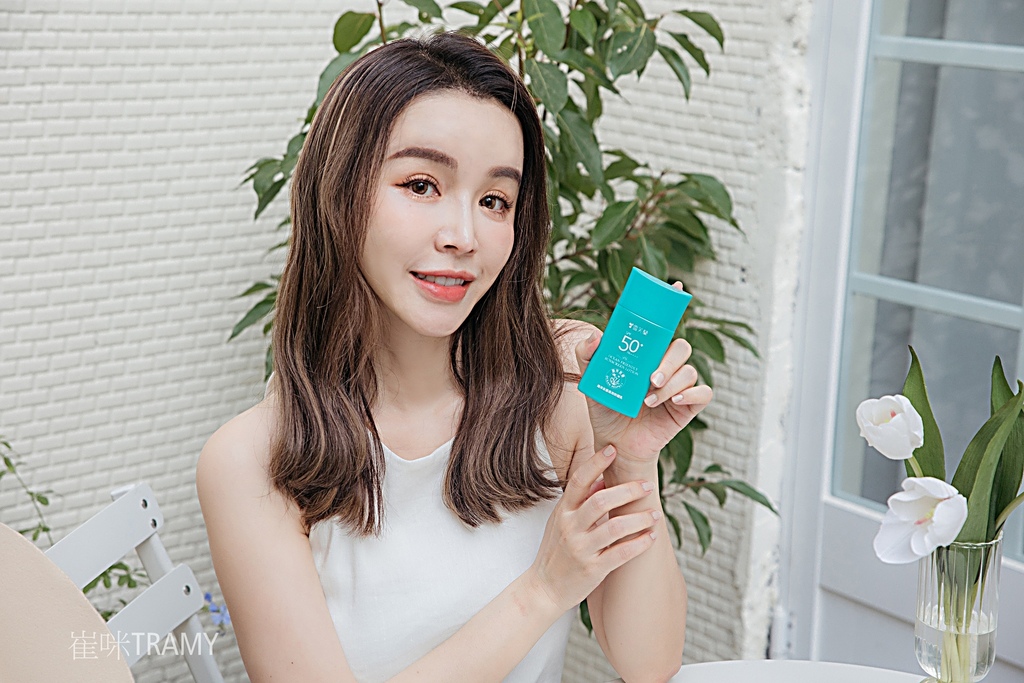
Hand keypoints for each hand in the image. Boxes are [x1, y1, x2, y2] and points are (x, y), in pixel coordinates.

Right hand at [527, 444, 659, 612]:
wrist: (543, 588)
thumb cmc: (556, 551)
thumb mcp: (561, 521)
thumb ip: (580, 501)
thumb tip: (601, 478)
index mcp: (563, 511)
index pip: (579, 480)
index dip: (596, 463)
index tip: (613, 449)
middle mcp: (570, 527)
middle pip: (602, 500)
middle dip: (629, 490)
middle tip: (648, 485)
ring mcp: (581, 549)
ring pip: (615, 527)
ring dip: (640, 518)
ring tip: (655, 514)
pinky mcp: (593, 569)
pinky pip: (621, 553)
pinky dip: (640, 543)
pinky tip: (652, 537)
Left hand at [576, 288, 713, 462]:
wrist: (614, 443)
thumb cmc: (606, 408)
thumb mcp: (592, 380)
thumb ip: (588, 356)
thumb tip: (596, 336)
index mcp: (647, 354)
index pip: (662, 326)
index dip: (670, 306)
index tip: (676, 286)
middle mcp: (666, 365)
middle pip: (680, 347)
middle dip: (668, 360)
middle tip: (651, 378)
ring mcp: (679, 385)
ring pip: (689, 371)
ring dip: (671, 384)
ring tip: (648, 400)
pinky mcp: (688, 406)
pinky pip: (703, 393)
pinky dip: (691, 394)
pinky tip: (673, 402)